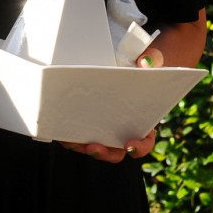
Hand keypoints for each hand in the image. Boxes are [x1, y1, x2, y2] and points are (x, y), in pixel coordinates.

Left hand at [58, 46, 162, 162]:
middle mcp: (123, 130)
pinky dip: (70, 135)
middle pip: (115, 151)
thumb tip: (144, 63)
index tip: (130, 145)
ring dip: (82, 147)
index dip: (139, 147)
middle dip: (104, 152)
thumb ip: (152, 61)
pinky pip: (79, 134)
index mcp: (143, 122)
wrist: (125, 60)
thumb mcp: (151, 61)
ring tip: (70, 141)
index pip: (145, 142)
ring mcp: (105, 128)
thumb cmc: (141, 66)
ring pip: (95, 146)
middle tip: (93, 147)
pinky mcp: (88, 121)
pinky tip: (60, 128)